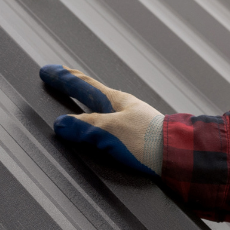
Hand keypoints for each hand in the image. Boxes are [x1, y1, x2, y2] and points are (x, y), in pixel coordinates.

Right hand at [41, 64, 162, 176]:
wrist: (181, 157)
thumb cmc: (149, 141)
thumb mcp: (110, 131)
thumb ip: (85, 128)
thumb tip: (61, 124)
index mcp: (117, 101)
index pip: (85, 86)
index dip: (65, 80)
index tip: (49, 71)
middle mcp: (125, 109)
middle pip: (94, 95)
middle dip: (76, 88)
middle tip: (60, 79)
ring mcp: (133, 123)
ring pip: (104, 110)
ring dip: (89, 106)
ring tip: (79, 101)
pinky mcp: (139, 141)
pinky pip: (112, 129)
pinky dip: (101, 126)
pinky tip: (101, 134)